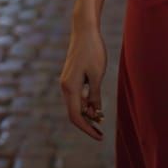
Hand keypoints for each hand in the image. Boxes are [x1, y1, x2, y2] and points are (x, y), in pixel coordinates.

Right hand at [59, 20, 107, 140]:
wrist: (84, 30)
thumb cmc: (93, 51)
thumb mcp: (97, 75)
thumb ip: (95, 96)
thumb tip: (94, 113)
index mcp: (71, 88)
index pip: (76, 116)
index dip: (87, 129)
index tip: (99, 137)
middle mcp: (65, 86)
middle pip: (74, 112)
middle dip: (87, 122)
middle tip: (101, 130)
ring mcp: (67, 81)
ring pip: (75, 103)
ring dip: (87, 111)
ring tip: (101, 115)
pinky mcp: (70, 76)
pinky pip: (76, 95)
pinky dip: (85, 101)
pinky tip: (95, 102)